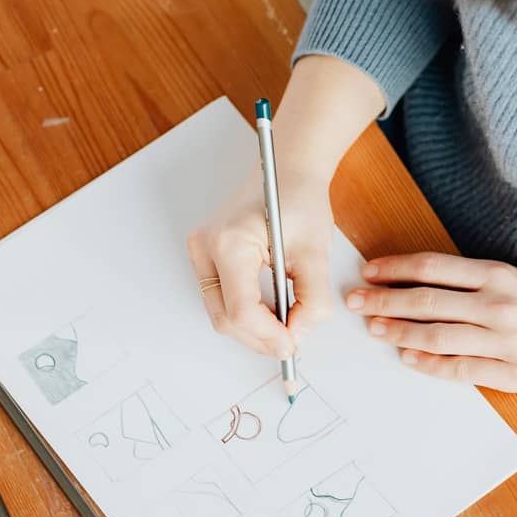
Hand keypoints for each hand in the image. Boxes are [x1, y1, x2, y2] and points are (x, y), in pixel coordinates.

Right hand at [187, 172, 334, 358]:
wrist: (287, 171)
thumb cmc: (299, 199)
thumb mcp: (316, 252)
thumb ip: (312, 299)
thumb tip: (298, 333)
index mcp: (230, 242)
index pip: (241, 310)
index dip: (268, 336)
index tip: (292, 344)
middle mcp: (206, 248)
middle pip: (225, 318)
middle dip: (259, 337)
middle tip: (290, 343)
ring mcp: (201, 253)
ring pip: (220, 314)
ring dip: (252, 328)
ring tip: (284, 327)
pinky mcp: (206, 257)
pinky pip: (220, 300)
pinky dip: (245, 314)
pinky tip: (270, 314)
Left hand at [346, 252, 516, 401]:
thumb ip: (484, 282)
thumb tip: (433, 284)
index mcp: (501, 275)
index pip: (435, 267)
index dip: (397, 268)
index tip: (370, 270)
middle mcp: (499, 304)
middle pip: (427, 300)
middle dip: (384, 300)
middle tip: (353, 301)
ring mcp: (506, 341)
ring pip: (437, 335)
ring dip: (399, 332)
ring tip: (373, 329)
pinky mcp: (513, 374)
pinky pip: (461, 368)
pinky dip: (429, 363)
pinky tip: (407, 359)